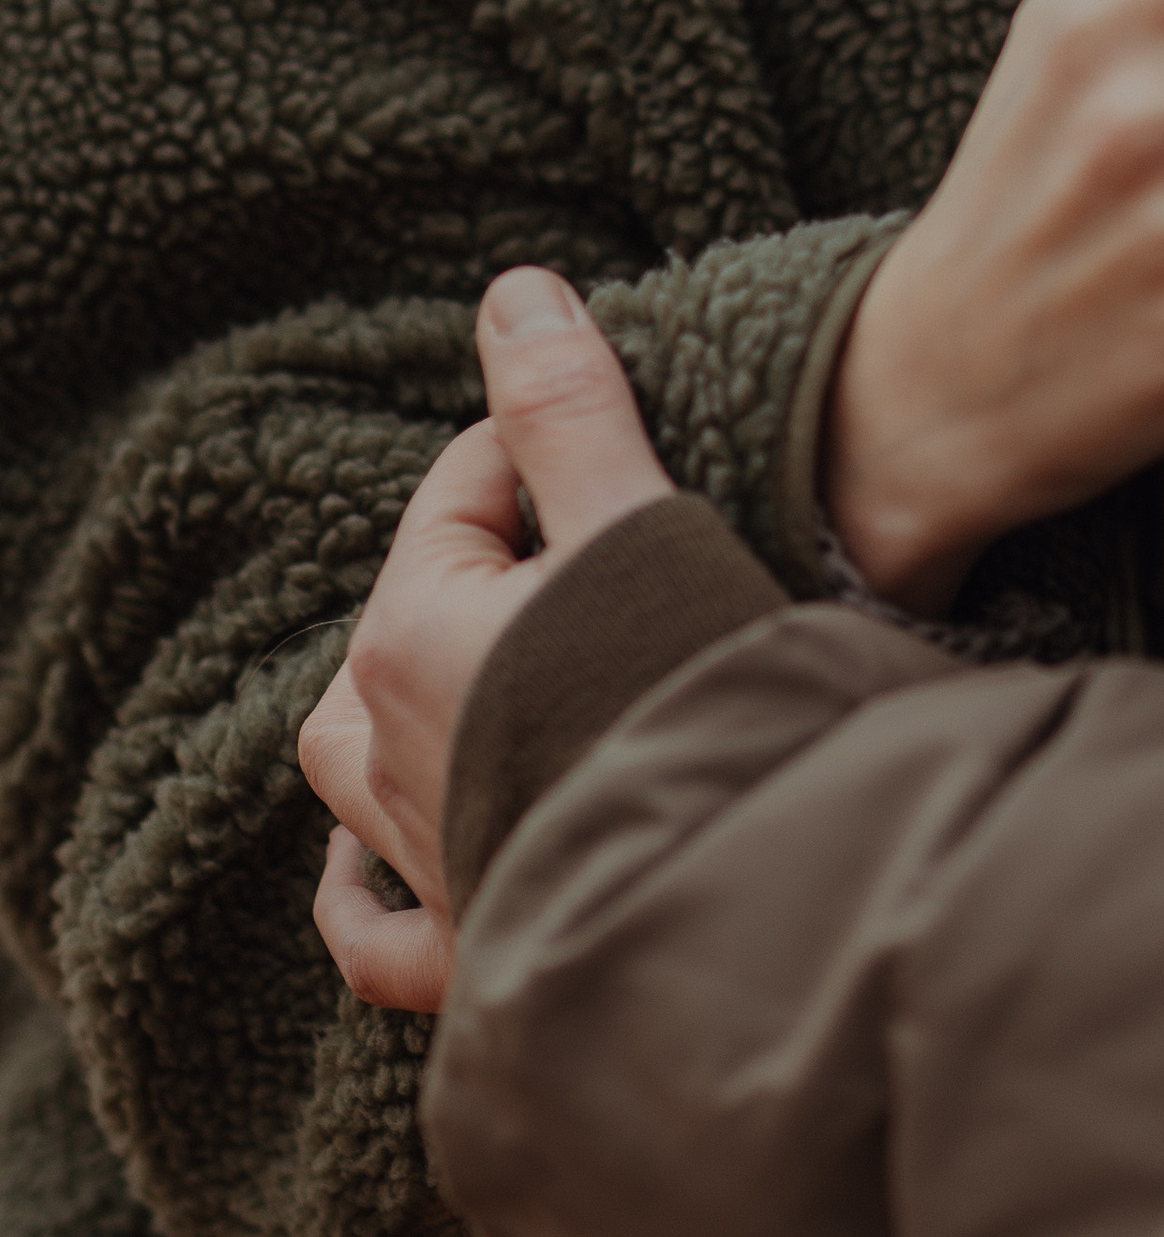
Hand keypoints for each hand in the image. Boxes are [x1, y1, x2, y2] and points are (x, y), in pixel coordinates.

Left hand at [304, 269, 673, 1013]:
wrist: (733, 884)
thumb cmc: (687, 693)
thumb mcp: (633, 523)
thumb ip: (567, 406)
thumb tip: (511, 293)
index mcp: (411, 631)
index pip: (464, 491)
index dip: (547, 448)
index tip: (631, 446)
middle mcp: (386, 748)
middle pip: (408, 614)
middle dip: (485, 568)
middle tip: (591, 546)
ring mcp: (422, 854)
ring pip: (357, 769)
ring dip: (394, 710)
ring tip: (460, 675)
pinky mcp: (466, 944)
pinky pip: (377, 928)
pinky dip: (362, 895)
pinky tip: (364, 871)